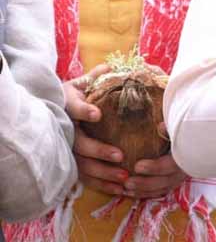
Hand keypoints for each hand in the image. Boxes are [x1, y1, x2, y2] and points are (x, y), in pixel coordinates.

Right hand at [64, 64, 131, 195]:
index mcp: (68, 106)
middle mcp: (66, 129)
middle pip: (79, 144)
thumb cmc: (72, 97)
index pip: (73, 107)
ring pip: (82, 164)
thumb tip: (112, 66)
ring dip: (103, 172)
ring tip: (124, 176)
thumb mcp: (80, 84)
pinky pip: (85, 177)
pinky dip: (102, 184)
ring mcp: (67, 148)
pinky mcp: (72, 162)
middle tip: (120, 155)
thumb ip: (95, 77)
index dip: (84, 111)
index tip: (97, 114)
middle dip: (99, 151)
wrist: (52, 112)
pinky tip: (119, 189)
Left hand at [123, 124, 187, 198]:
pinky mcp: (171, 183)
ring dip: (143, 191)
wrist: (191, 143)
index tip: (137, 166)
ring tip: (125, 189)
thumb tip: (161, 127)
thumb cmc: (183, 135)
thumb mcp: (178, 130)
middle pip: (164, 181)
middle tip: (128, 182)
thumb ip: (170, 130)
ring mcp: (177, 179)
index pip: (170, 165)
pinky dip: (144, 194)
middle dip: (145, 183)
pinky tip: (130, 193)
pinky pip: (158, 192)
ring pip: (160, 189)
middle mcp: (182, 170)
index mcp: (185, 157)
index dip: (154, 167)